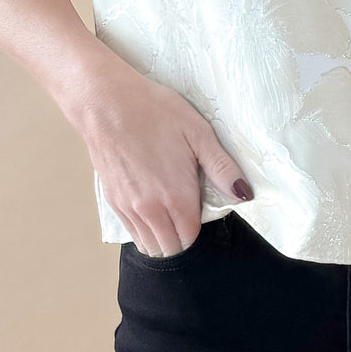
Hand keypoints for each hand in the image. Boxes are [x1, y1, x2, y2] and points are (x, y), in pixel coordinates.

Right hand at [73, 57, 252, 256]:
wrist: (106, 103)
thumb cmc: (154, 112)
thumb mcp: (198, 132)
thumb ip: (222, 168)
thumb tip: (244, 194)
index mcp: (176, 197)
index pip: (191, 238)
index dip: (199, 225)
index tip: (200, 203)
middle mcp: (150, 211)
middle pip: (171, 248)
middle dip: (182, 236)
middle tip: (187, 207)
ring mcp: (128, 208)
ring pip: (149, 245)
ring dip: (162, 237)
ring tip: (169, 209)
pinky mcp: (112, 201)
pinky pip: (132, 232)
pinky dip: (144, 229)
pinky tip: (150, 205)